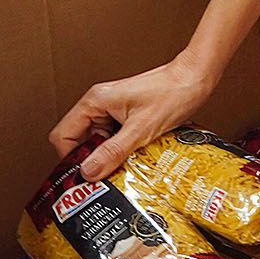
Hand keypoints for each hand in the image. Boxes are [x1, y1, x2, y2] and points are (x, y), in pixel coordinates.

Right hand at [55, 53, 218, 180]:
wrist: (195, 79)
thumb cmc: (173, 93)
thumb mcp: (141, 129)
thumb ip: (113, 151)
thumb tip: (89, 172)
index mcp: (96, 101)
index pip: (63, 135)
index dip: (70, 158)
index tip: (82, 176)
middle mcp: (100, 103)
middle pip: (80, 140)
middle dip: (90, 160)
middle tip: (102, 179)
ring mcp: (113, 109)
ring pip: (98, 141)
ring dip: (107, 156)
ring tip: (121, 169)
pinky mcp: (126, 115)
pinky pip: (114, 138)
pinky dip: (120, 150)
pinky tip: (133, 158)